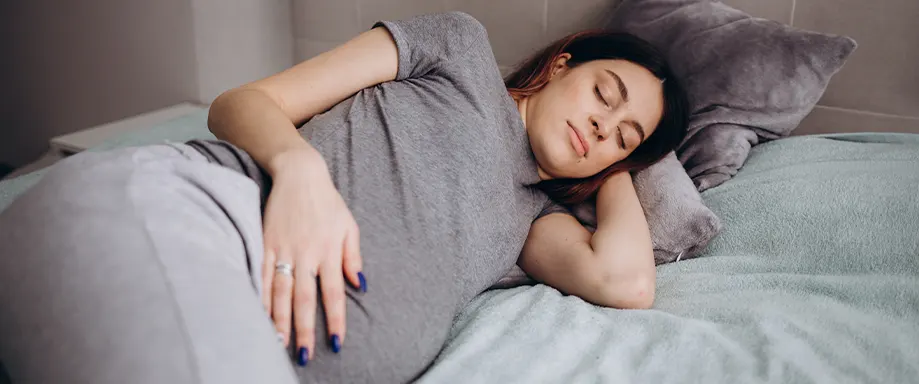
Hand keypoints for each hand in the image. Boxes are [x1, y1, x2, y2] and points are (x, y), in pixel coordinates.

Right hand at [261, 150, 364, 364]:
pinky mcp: (265, 243)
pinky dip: (260, 297)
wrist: (299, 174)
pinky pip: (261, 276)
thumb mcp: (349, 226)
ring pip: (280, 292)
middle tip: (304, 355)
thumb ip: (353, 256)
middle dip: (304, 329)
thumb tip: (360, 284)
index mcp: (328, 251)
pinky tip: (259, 316)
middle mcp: (305, 254)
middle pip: (304, 299)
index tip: (336, 343)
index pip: (333, 293)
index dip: (335, 319)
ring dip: (279, 320)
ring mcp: (282, 250)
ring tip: (279, 344)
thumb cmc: (328, 202)